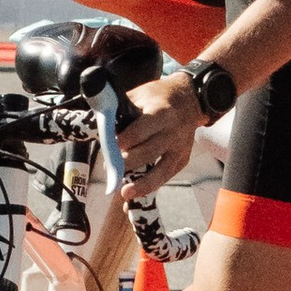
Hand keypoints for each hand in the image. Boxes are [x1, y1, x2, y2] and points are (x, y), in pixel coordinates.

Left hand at [115, 72, 203, 198]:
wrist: (188, 101)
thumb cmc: (156, 98)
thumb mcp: (138, 95)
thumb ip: (121, 111)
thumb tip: (101, 130)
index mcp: (161, 112)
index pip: (141, 130)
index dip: (125, 140)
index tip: (111, 148)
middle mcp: (173, 132)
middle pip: (149, 152)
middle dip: (127, 162)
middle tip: (109, 168)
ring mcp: (180, 148)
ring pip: (161, 170)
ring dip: (141, 183)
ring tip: (124, 193)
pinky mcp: (182, 160)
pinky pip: (166, 176)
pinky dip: (150, 187)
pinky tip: (135, 195)